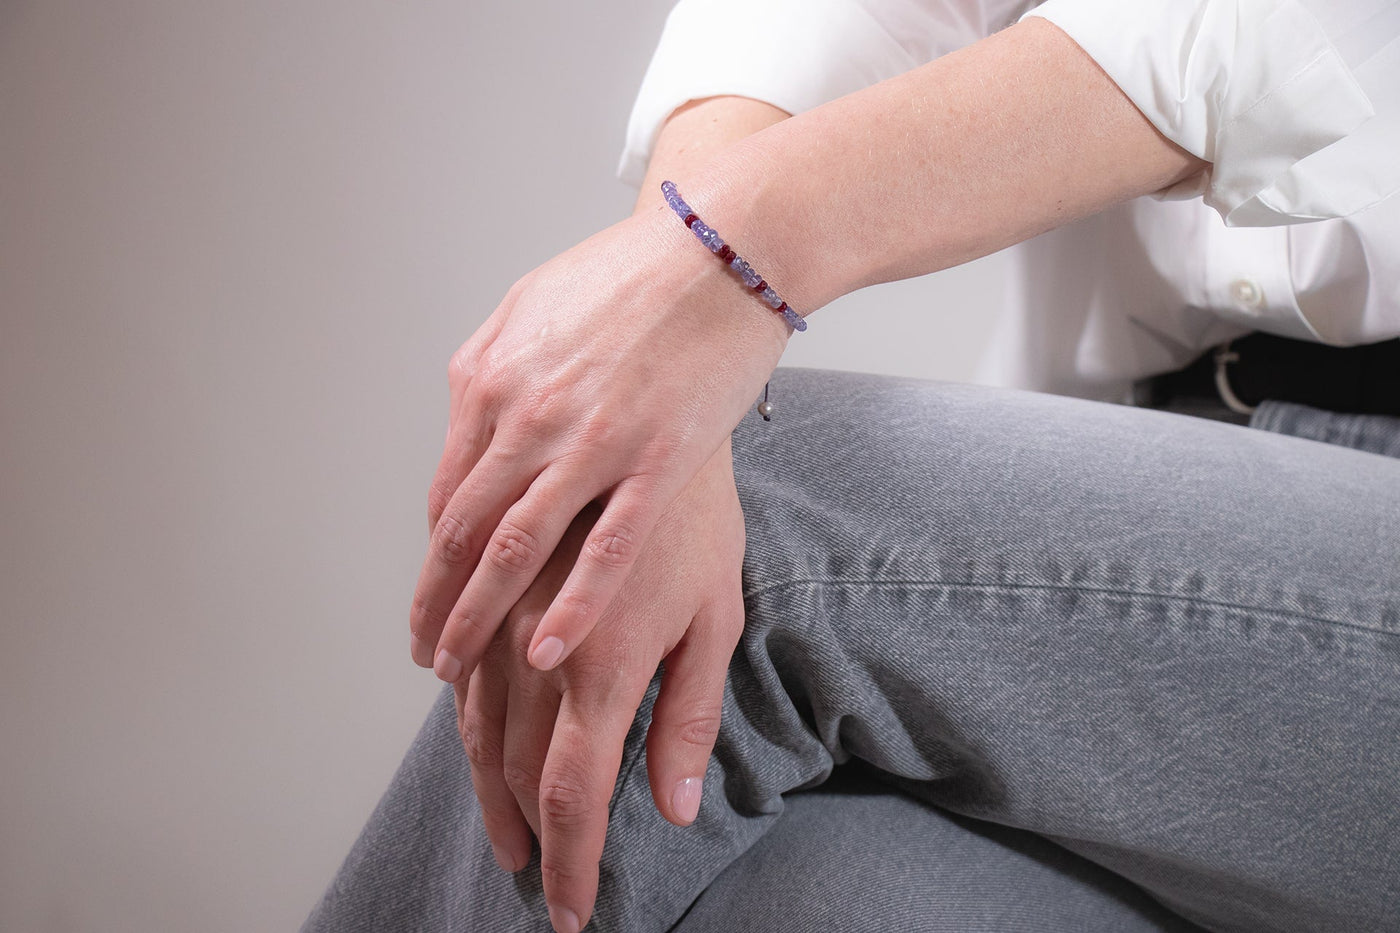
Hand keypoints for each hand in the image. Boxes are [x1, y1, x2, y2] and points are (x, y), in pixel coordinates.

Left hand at [409, 207, 784, 684]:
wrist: (721, 247)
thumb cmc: (634, 274)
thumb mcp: (534, 304)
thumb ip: (495, 366)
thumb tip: (470, 412)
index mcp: (493, 380)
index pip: (449, 492)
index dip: (436, 557)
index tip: (432, 597)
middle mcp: (527, 415)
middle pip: (464, 530)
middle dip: (437, 602)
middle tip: (425, 653)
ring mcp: (590, 440)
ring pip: (515, 549)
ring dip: (477, 617)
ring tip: (459, 667)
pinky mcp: (655, 460)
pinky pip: (603, 548)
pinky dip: (570, 606)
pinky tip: (545, 651)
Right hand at [455, 442, 745, 932]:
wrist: (648, 406)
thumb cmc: (699, 512)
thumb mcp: (716, 614)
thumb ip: (688, 712)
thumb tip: (674, 804)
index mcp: (601, 664)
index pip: (573, 793)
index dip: (568, 863)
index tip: (568, 912)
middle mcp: (534, 643)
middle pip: (511, 766)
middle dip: (521, 829)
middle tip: (529, 868)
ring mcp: (500, 606)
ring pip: (471, 717)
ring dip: (482, 780)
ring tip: (497, 819)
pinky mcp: (482, 574)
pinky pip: (456, 654)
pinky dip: (458, 705)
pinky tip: (466, 725)